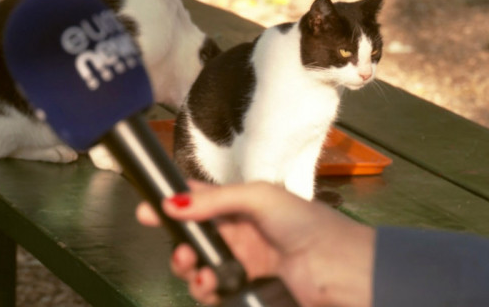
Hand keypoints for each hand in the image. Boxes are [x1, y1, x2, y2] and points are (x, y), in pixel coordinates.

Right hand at [136, 181, 373, 306]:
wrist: (340, 269)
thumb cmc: (309, 225)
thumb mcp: (261, 198)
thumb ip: (216, 201)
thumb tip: (174, 204)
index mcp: (245, 205)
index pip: (201, 200)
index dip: (174, 203)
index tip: (148, 209)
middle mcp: (241, 233)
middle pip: (194, 238)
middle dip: (179, 244)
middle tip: (180, 248)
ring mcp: (244, 263)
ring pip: (200, 267)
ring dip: (190, 269)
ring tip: (197, 269)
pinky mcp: (248, 290)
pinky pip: (214, 291)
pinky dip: (205, 290)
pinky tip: (209, 285)